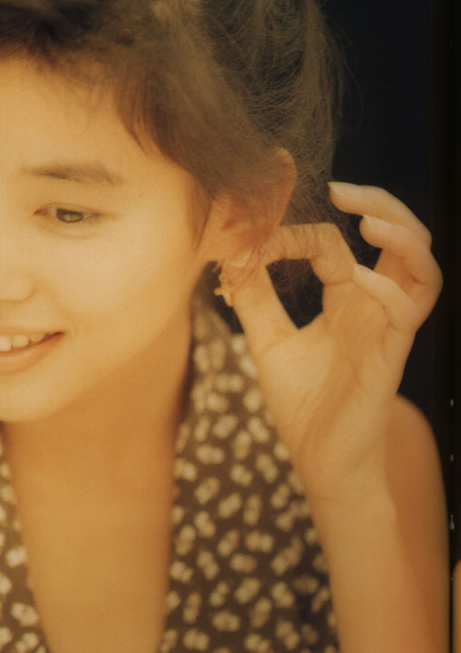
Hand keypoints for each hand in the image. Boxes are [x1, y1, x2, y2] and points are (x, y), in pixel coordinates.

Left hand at [226, 183, 440, 502]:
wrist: (320, 463)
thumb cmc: (303, 406)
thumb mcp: (268, 342)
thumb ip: (253, 299)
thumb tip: (229, 253)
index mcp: (347, 301)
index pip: (333, 245)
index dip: (296, 232)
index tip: (255, 233)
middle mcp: (374, 308)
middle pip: (401, 238)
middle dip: (379, 203)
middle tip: (340, 189)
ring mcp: (387, 330)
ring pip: (422, 267)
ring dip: (402, 236)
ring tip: (367, 221)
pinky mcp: (392, 357)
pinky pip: (405, 311)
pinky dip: (385, 287)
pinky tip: (353, 279)